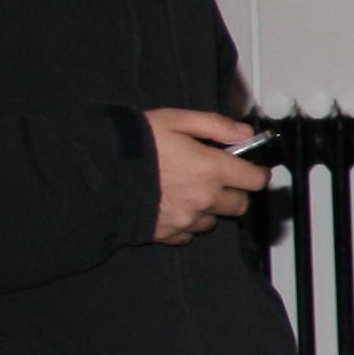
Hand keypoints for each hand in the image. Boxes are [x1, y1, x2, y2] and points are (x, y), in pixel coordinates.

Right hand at [146, 109, 271, 243]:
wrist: (97, 174)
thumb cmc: (137, 143)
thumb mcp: (176, 120)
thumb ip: (215, 126)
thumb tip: (245, 132)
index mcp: (212, 169)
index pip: (256, 180)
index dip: (256, 172)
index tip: (249, 168)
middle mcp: (205, 199)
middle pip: (239, 205)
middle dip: (234, 192)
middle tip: (215, 178)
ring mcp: (187, 219)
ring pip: (213, 220)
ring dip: (208, 208)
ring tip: (187, 191)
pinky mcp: (168, 233)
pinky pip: (188, 233)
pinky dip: (185, 222)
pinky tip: (171, 205)